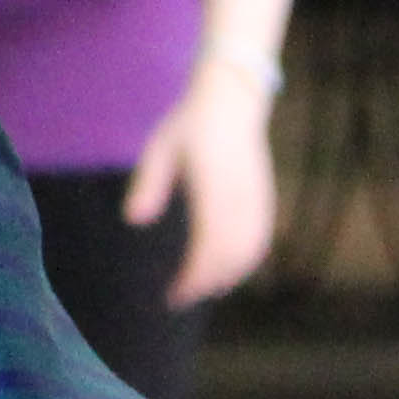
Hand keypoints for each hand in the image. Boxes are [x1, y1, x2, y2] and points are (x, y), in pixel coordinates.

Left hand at [126, 67, 276, 308]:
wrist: (232, 102)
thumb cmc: (189, 126)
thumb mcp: (159, 148)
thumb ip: (148, 184)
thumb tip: (133, 220)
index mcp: (211, 184)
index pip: (207, 243)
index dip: (193, 276)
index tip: (174, 293)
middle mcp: (238, 195)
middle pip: (228, 256)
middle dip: (206, 283)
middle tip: (180, 296)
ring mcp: (256, 199)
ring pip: (248, 252)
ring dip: (226, 276)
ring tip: (199, 287)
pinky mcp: (264, 199)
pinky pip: (259, 240)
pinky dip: (244, 262)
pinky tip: (225, 271)